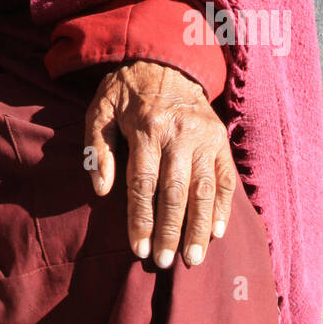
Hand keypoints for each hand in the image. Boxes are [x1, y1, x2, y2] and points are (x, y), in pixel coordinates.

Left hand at [83, 60, 234, 267]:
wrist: (165, 59)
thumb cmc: (126, 90)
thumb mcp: (101, 109)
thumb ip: (97, 148)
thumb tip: (100, 190)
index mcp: (147, 127)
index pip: (143, 183)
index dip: (141, 220)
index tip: (140, 250)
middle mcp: (179, 133)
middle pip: (176, 192)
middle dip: (170, 231)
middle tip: (166, 263)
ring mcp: (204, 137)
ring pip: (204, 190)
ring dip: (198, 228)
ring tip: (192, 259)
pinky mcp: (220, 139)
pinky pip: (225, 178)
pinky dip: (223, 207)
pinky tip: (216, 232)